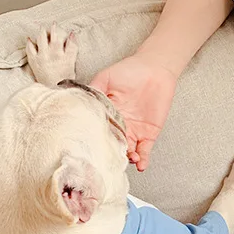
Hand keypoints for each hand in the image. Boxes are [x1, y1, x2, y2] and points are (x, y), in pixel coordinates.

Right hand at [90, 54, 177, 170]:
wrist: (155, 68)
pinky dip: (143, 159)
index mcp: (106, 115)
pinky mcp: (149, 133)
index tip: (90, 150)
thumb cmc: (129, 70)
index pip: (98, 132)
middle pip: (112, 145)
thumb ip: (94, 92)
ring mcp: (134, 131)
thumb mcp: (105, 79)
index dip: (95, 142)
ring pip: (127, 151)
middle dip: (110, 155)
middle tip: (107, 161)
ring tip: (126, 160)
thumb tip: (78, 103)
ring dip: (126, 159)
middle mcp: (118, 126)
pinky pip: (145, 150)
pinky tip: (139, 165)